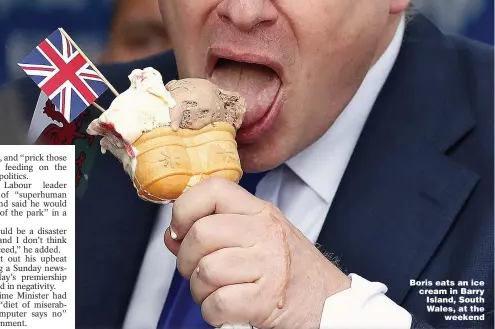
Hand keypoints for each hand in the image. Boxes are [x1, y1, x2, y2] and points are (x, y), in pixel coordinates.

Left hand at [165, 177, 350, 328]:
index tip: (180, 229)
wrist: (329, 304)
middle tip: (196, 270)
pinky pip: (217, 303)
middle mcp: (264, 231)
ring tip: (216, 292)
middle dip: (186, 259)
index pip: (213, 189)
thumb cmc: (290, 268)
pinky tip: (228, 310)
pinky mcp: (266, 299)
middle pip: (201, 234)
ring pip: (205, 270)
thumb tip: (172, 235)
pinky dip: (213, 313)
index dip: (185, 208)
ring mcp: (267, 264)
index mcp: (259, 211)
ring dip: (200, 290)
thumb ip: (219, 229)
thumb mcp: (258, 235)